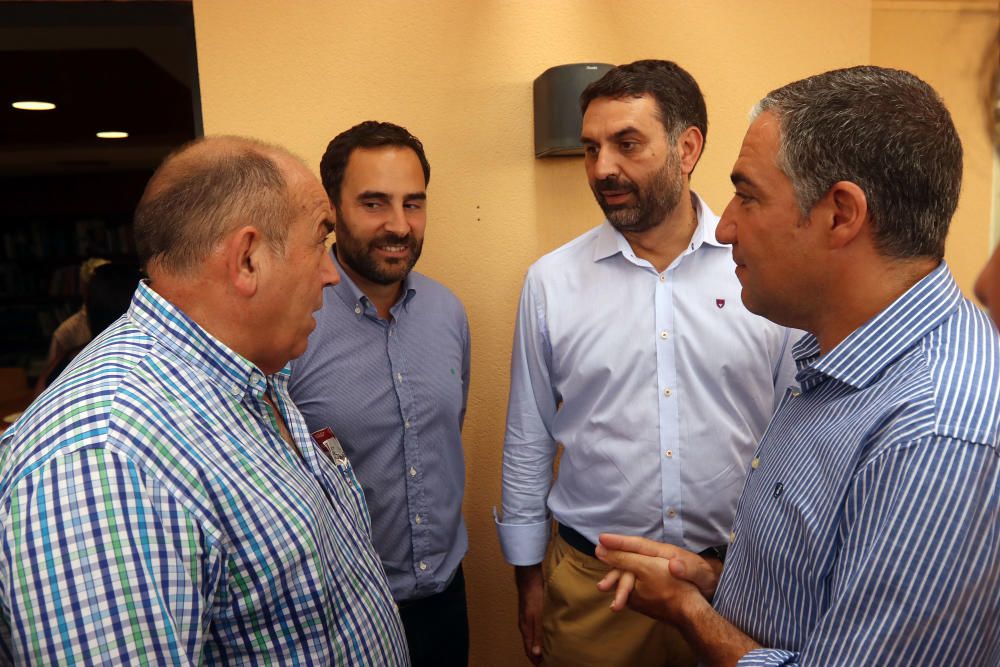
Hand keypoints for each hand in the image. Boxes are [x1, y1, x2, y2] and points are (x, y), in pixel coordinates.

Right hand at [514, 564, 543, 664]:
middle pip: (530, 645)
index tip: (543, 666)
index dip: (535, 660)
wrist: (529, 580)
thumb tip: (536, 654)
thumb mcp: (537, 618)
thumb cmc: (534, 598)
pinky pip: (534, 628)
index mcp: (525, 629)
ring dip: (539, 644)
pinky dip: (540, 635)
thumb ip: (537, 636)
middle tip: (548, 660)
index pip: (529, 650)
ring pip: (533, 637)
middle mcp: (525, 626)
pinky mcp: (531, 612)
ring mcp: (527, 619)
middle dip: (537, 654)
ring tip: (549, 649)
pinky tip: (547, 632)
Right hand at [594, 534, 715, 624]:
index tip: (602, 539)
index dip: (620, 541)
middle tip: (598, 565)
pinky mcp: (651, 580)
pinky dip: (623, 586)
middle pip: (629, 559)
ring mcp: (651, 569)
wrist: (710, 589)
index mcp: (663, 553)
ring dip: (615, 578)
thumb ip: (688, 568)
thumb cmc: (705, 578)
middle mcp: (654, 559)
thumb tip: (674, 565)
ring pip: (629, 571)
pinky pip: (633, 580)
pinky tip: (615, 593)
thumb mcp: (700, 573)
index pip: (638, 545)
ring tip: (603, 587)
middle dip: (612, 563)